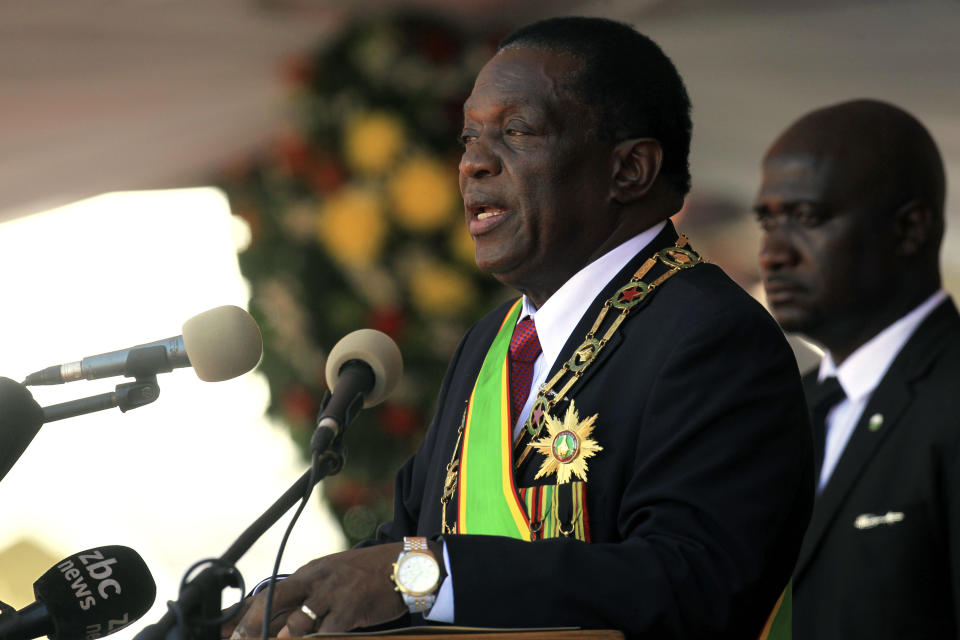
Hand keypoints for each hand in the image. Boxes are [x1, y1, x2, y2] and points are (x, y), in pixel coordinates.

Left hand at [222, 543, 409, 637]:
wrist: (405, 566)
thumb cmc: (369, 575)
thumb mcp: (335, 578)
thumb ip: (311, 596)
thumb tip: (287, 623)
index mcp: (311, 572)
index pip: (271, 591)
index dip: (246, 613)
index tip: (227, 632)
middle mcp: (317, 579)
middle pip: (274, 602)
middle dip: (252, 626)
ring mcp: (334, 594)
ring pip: (298, 623)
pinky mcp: (351, 610)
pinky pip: (327, 633)